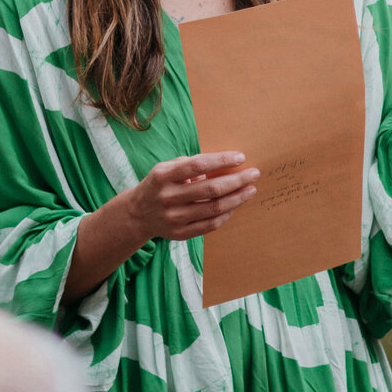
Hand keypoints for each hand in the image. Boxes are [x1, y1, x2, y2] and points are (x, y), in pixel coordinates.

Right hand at [129, 151, 257, 242]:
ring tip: (250, 190)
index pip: (197, 165)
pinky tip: (236, 205)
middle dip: (236, 180)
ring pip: (213, 209)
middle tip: (254, 174)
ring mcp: (173, 218)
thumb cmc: (159, 185)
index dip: (221, 161)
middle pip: (210, 189)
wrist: (137, 215)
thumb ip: (190, 165)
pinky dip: (226, 215)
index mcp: (163, 176)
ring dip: (237, 199)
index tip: (241, 157)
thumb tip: (223, 164)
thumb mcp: (166, 168)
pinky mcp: (180, 234)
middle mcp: (167, 197)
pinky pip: (210, 225)